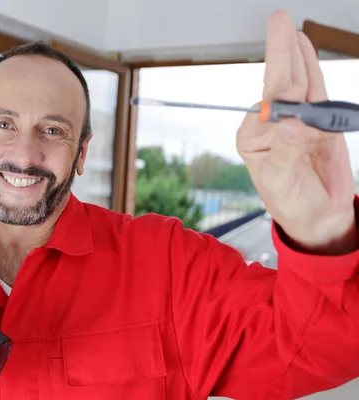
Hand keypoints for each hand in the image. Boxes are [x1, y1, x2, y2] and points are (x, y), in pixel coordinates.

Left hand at [237, 10, 356, 254]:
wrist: (319, 218)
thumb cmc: (291, 204)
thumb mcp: (282, 182)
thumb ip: (286, 152)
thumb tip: (292, 124)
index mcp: (252, 138)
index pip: (265, 107)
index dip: (277, 89)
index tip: (285, 82)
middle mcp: (270, 125)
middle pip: (277, 84)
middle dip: (279, 51)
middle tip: (279, 20)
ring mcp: (294, 120)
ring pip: (297, 81)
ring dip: (295, 54)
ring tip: (289, 28)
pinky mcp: (317, 122)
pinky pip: (316, 90)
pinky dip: (312, 68)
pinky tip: (304, 49)